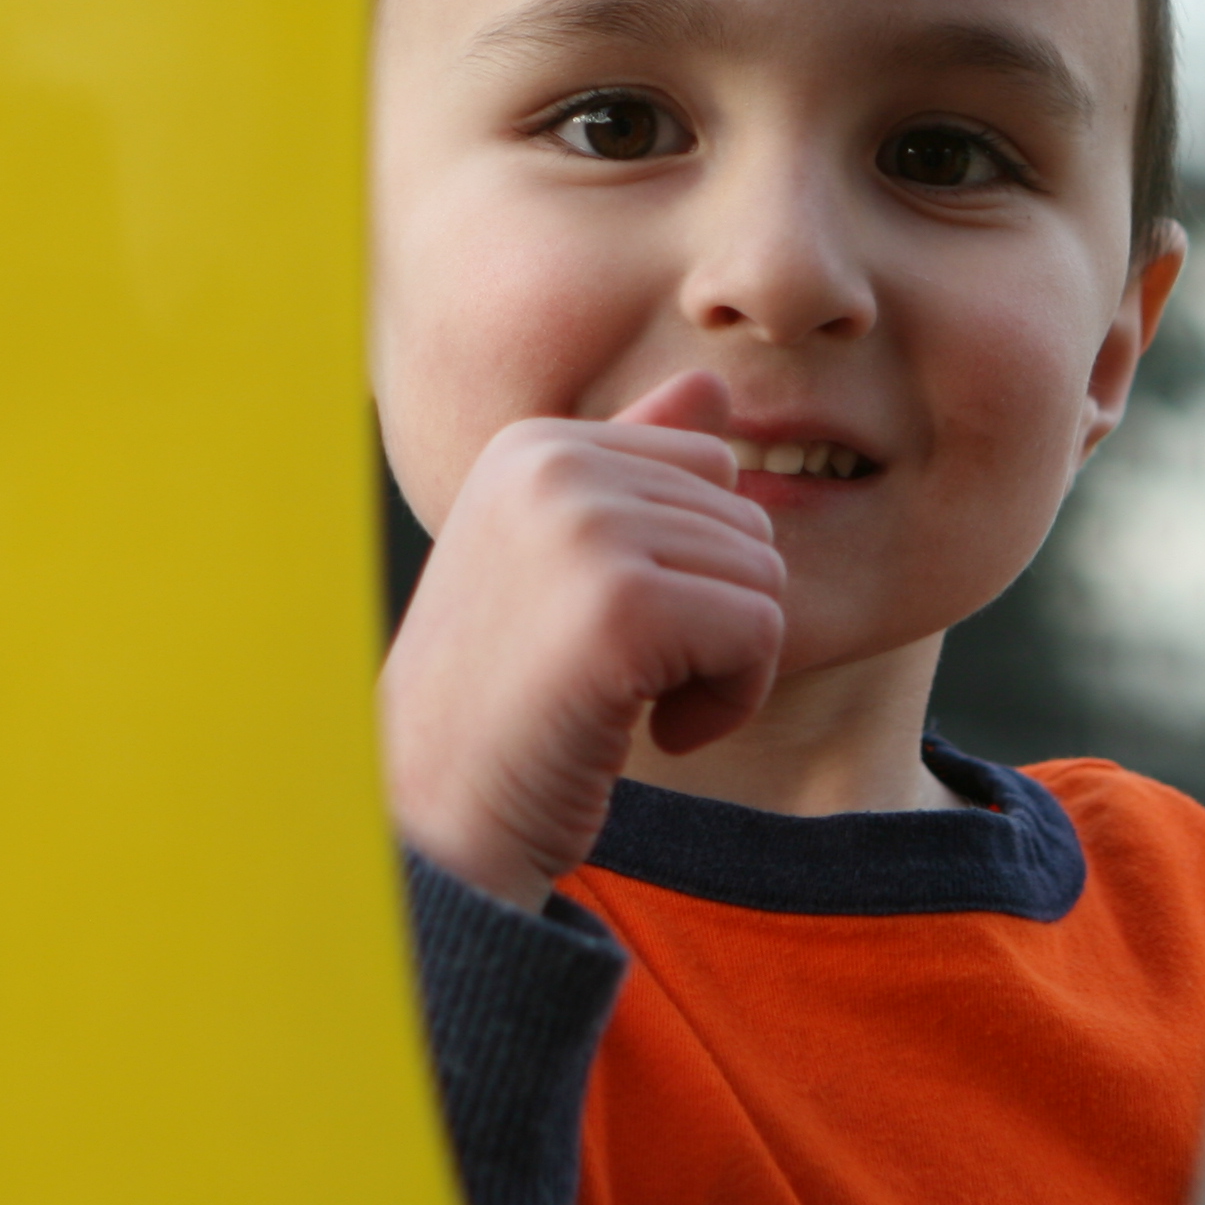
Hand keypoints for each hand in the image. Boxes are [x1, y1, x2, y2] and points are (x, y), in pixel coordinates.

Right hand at [381, 372, 784, 909]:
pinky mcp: (622, 608)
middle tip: (625, 682)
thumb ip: (632, 468)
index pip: (712, 468)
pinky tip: (660, 734)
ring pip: (765, 578)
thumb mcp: (560, 563)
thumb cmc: (504, 702)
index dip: (692, 570)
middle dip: (716, 621)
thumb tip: (714, 382)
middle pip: (748, 522)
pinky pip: (763, 634)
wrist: (439, 822)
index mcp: (534, 444)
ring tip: (632, 705)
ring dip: (725, 668)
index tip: (614, 633)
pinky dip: (732, 703)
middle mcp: (553, 466)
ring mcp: (584, 531)